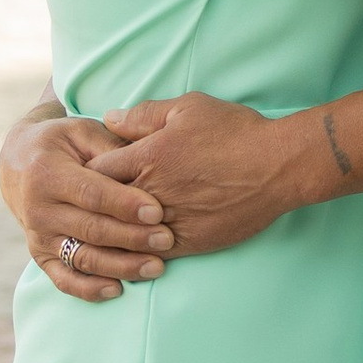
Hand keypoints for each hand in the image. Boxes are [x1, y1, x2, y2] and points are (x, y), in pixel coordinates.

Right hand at [0, 105, 174, 301]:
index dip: (125, 205)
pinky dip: (89, 290)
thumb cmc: (63, 143)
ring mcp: (38, 236)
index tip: (158, 212)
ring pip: (82, 258)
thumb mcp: (83, 132)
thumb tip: (148, 161)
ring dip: (120, 267)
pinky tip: (118, 290)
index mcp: (47, 173)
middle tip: (167, 240)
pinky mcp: (41, 256)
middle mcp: (38, 209)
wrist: (18, 164)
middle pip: (91, 229)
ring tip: (156, 267)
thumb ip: (112, 147)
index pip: (91, 194)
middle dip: (132, 238)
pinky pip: (64, 279)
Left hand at [91, 92, 317, 253]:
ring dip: (112, 235)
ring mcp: (170, 222)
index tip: (86, 173)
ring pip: (123, 237)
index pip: (94, 172)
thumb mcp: (188, 108)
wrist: (277, 167)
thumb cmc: (234, 131)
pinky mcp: (190, 243)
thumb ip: (144, 115)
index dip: (85, 172)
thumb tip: (109, 118)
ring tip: (102, 234)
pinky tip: (133, 250)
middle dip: (92, 206)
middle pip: (102, 208)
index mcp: (145, 158)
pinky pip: (152, 254)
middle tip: (85, 206)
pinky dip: (139, 253)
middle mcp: (152, 194)